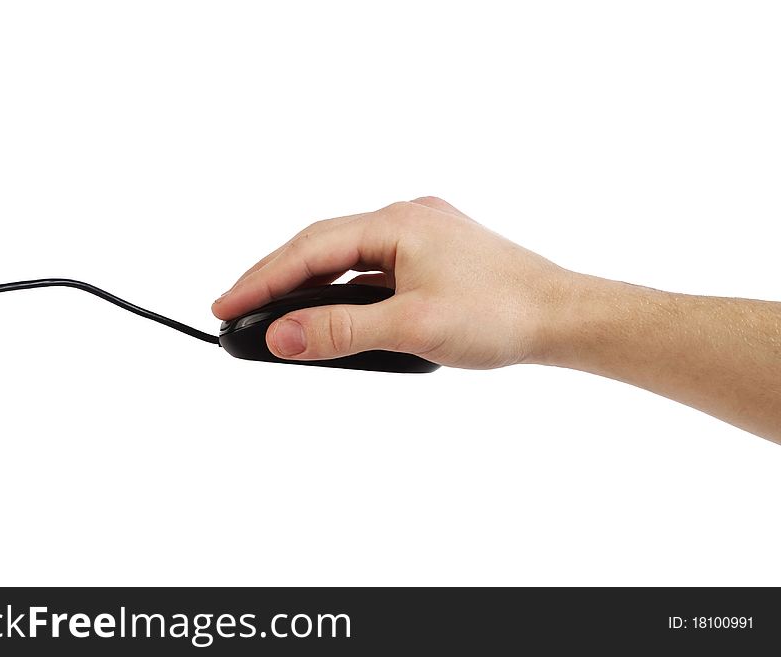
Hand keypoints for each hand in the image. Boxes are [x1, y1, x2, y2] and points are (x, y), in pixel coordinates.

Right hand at [211, 197, 573, 368]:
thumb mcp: (411, 326)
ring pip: (347, 258)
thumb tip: (279, 335)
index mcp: (396, 222)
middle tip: (235, 306)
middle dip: (276, 277)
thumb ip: (339, 331)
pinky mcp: (433, 258)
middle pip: (322, 245)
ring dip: (309, 284)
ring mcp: (421, 236)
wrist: (563, 317)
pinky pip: (373, 269)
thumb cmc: (502, 313)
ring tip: (272, 310)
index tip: (225, 303)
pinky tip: (331, 309)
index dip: (262, 278)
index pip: (309, 248)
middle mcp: (405, 219)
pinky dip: (344, 290)